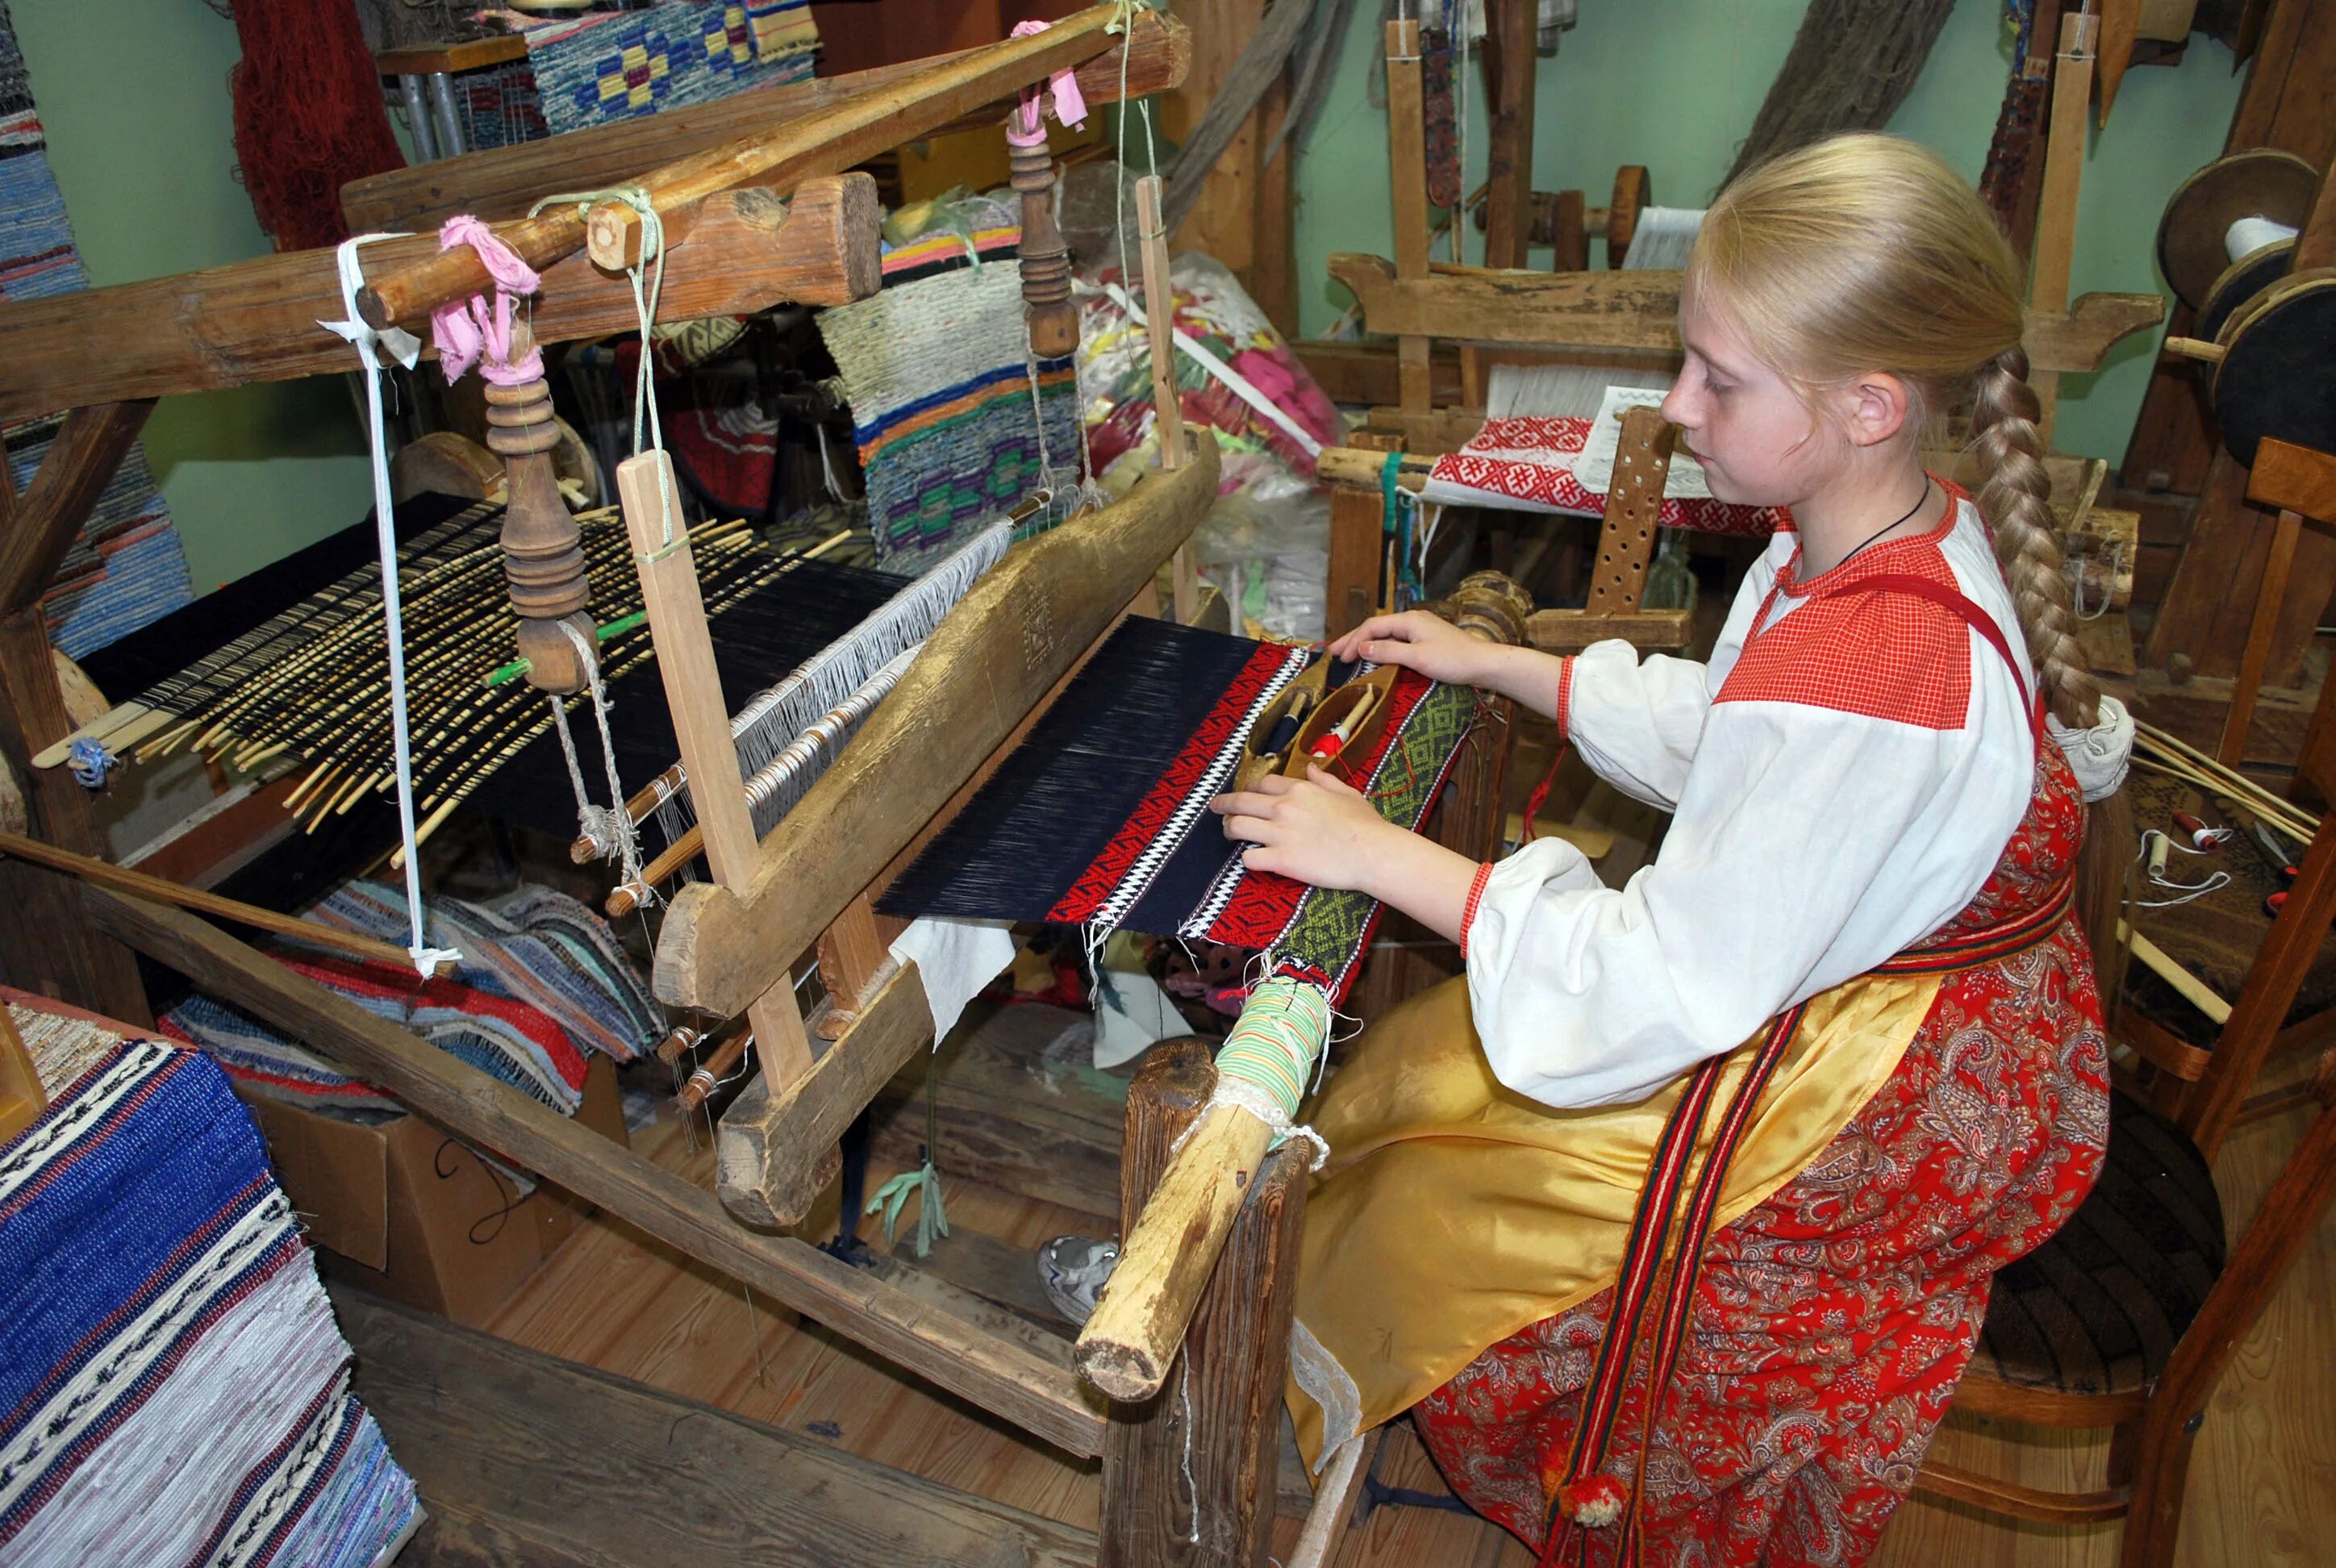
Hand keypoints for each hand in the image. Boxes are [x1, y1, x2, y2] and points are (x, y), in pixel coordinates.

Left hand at [1209, 765, 1396, 892]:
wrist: (1373, 852)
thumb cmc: (1366, 824)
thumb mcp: (1347, 793)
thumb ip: (1325, 780)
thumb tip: (1311, 766)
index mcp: (1299, 790)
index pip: (1262, 784)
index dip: (1250, 788)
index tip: (1245, 793)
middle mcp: (1283, 808)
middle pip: (1240, 801)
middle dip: (1223, 803)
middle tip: (1214, 807)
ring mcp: (1279, 834)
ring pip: (1237, 827)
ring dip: (1230, 830)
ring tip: (1229, 834)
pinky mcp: (1280, 860)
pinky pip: (1249, 859)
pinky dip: (1247, 860)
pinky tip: (1251, 860)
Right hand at [1327, 610, 1486, 685]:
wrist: (1483, 664)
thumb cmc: (1453, 660)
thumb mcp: (1417, 658)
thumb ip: (1388, 652)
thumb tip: (1362, 648)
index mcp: (1409, 620)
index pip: (1373, 626)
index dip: (1354, 640)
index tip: (1340, 657)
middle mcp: (1412, 620)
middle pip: (1376, 628)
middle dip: (1354, 639)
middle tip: (1334, 652)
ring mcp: (1420, 630)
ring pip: (1386, 635)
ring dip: (1366, 644)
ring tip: (1348, 654)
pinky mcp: (1426, 640)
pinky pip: (1396, 641)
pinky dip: (1381, 648)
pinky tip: (1375, 656)